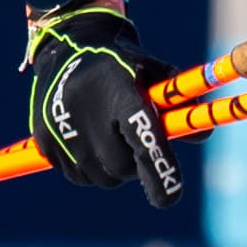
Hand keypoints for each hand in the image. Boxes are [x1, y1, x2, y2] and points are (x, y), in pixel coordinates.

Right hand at [20, 0, 180, 197]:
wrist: (68, 48)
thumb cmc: (124, 65)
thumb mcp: (156, 74)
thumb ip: (181, 103)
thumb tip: (203, 133)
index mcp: (120, 91)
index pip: (143, 138)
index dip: (158, 169)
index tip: (170, 198)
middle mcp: (87, 110)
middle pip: (122, 167)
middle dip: (135, 163)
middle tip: (132, 140)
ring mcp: (61, 128)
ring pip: (101, 177)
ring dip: (111, 167)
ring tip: (108, 135)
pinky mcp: (43, 141)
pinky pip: (77, 175)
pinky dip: (89, 167)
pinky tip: (87, 139)